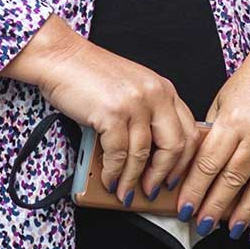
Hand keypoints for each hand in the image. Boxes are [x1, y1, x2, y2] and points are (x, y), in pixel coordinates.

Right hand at [5, 16, 199, 206]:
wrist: (59, 56)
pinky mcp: (111, 114)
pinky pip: (118, 154)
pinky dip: (113, 172)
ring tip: (124, 192)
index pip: (190, 132)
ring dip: (132, 180)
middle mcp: (155, 94)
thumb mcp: (132, 89)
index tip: (174, 178)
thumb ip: (147, 115)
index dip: (184, 162)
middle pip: (174, 147)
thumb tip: (151, 157)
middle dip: (163, 176)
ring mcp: (134, 104)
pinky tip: (109, 179)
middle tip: (152, 190)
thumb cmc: (89, 73)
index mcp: (164, 89)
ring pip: (143, 155)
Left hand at [175, 22, 249, 237]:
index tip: (184, 207)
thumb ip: (213, 132)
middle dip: (214, 207)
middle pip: (232, 180)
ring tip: (228, 228)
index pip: (208, 164)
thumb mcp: (223, 100)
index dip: (195, 189)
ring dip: (242, 212)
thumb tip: (199, 166)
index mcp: (234, 120)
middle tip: (200, 224)